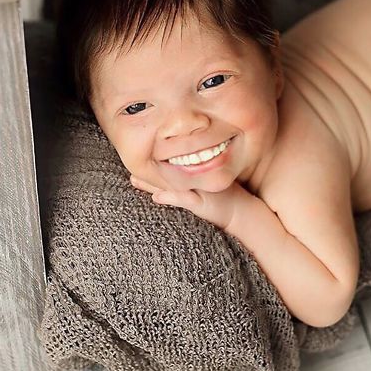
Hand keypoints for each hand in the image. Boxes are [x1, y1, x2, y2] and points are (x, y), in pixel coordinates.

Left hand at [129, 173, 246, 230]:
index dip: (153, 162)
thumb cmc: (224, 199)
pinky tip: (157, 197)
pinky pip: (182, 199)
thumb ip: (188, 186)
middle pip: (165, 173)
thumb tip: (162, 189)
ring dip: (151, 183)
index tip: (135, 158)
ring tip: (134, 180)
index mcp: (195, 173)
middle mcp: (194, 178)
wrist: (242, 211)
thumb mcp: (206, 189)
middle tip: (128, 169)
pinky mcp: (200, 203)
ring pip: (170, 184)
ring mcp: (197, 189)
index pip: (170, 165)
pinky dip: (169, 197)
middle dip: (146, 172)